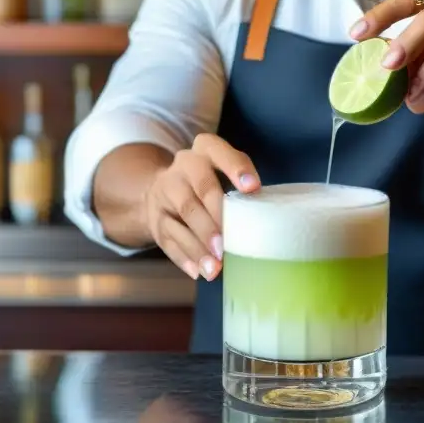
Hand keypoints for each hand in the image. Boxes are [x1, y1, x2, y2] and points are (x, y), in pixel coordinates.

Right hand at [144, 134, 259, 281]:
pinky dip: (184, 257)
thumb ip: (241, 187)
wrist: (159, 190)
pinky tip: (199, 272)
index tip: (253, 189)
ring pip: (182, 216)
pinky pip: (168, 239)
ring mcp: (165, 192)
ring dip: (199, 244)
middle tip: (226, 244)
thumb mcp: (221, 172)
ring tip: (216, 267)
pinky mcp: (155, 218)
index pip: (219, 150)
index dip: (236, 168)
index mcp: (205, 150)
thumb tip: (267, 219)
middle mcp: (183, 166)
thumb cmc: (207, 183)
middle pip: (201, 188)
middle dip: (216, 218)